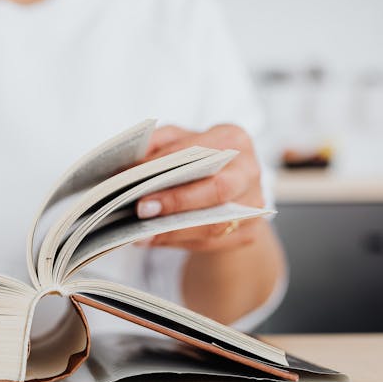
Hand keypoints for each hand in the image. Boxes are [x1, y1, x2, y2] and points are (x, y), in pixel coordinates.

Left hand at [136, 124, 264, 251]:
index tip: (133, 177)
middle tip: (142, 209)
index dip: (166, 164)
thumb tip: (129, 166)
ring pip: (216, 223)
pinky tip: (153, 240)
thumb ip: (156, 144)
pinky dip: (179, 243)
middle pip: (218, 188)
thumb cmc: (196, 159)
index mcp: (232, 138)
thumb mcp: (177, 141)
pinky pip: (212, 243)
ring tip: (141, 233)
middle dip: (177, 200)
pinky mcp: (248, 232)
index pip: (198, 151)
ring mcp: (253, 203)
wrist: (226, 188)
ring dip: (174, 231)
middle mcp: (248, 170)